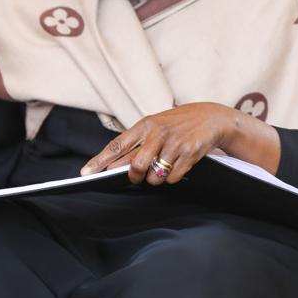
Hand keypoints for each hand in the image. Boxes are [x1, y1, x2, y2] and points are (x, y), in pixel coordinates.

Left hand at [80, 103, 242, 185]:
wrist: (212, 118)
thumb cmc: (178, 123)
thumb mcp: (155, 127)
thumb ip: (135, 146)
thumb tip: (111, 167)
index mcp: (146, 124)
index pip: (118, 144)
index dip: (100, 160)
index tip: (86, 173)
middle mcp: (159, 133)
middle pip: (136, 165)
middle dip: (134, 176)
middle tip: (137, 176)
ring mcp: (175, 143)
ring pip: (155, 176)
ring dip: (155, 179)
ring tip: (162, 168)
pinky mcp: (190, 153)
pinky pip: (173, 178)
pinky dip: (172, 178)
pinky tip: (177, 166)